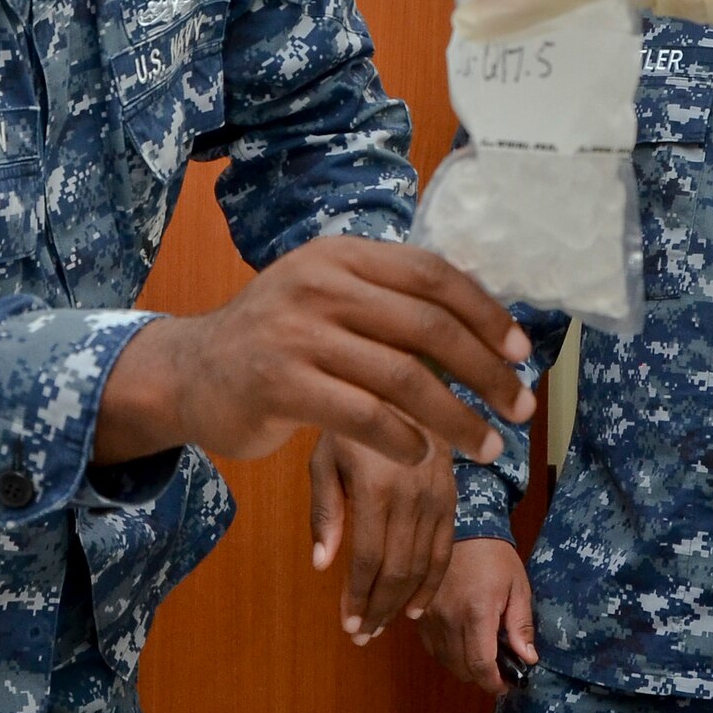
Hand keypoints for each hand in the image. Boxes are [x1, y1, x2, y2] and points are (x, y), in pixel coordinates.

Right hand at [94, 236, 535, 467]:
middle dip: (486, 370)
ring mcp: (297, 333)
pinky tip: (424, 457)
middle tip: (520, 404)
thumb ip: (388, 301)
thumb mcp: (328, 296)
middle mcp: (321, 284)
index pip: (433, 275)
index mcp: (342, 255)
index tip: (522, 352)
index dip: (485, 313)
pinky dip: (404, 439)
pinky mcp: (280, 385)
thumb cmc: (278, 340)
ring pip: (403, 377)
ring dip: (457, 417)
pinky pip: (364, 416)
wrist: (190, 372)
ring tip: (488, 445)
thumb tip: (483, 325)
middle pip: (428, 326)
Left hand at [309, 430, 456, 642]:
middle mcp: (412, 494)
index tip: (347, 624)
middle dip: (379, 609)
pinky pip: (445, 549)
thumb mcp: (325, 456)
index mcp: (376, 485)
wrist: (404, 384)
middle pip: (398, 570)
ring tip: (382, 626)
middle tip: (361, 635)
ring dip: (402, 603)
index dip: (358, 597)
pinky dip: (432, 583)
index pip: (369, 559)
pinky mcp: (452, 495)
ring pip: (423, 566)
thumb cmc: (353, 421)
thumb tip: (321, 565)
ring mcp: (437, 496)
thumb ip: (324, 509)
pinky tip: (415, 605)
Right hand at [419, 538, 536, 694]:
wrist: (463, 528)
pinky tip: (462, 639)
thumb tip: (528, 660)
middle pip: (462, 669)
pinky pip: (432, 648)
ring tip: (480, 650)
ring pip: (446, 662)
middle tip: (498, 665)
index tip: (506, 685)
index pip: (481, 665)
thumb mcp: (518, 587)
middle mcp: (449, 619)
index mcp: (477, 612)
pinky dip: (448, 652)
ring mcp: (430, 617)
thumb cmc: (495, 558)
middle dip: (482, 675)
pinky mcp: (418, 614)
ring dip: (464, 665)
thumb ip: (521, 625)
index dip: (494, 683)